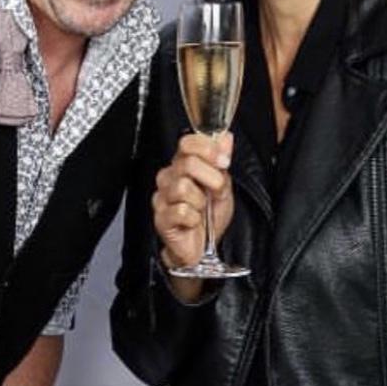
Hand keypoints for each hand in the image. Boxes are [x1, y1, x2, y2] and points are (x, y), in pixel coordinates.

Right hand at [153, 132, 234, 271]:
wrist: (202, 248)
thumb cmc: (209, 217)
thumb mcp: (223, 186)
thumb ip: (222, 161)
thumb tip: (226, 137)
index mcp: (182, 165)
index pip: (187, 143)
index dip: (207, 149)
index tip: (223, 162)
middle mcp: (169, 177)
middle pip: (187, 163)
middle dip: (211, 179)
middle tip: (216, 192)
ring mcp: (162, 197)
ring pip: (183, 187)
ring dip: (201, 202)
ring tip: (201, 210)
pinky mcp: (160, 217)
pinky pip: (180, 211)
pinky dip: (193, 218)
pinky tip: (193, 221)